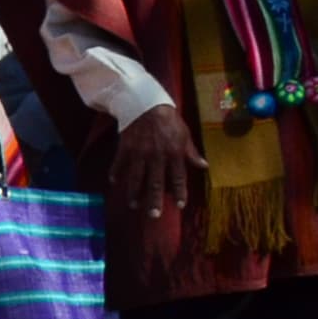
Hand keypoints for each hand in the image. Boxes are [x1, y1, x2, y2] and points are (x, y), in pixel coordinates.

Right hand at [107, 104, 204, 222]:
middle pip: (155, 182)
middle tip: (153, 215)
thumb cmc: (169, 119)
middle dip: (154, 200)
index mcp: (174, 153)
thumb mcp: (184, 134)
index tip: (180, 205)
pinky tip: (114, 182)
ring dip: (134, 192)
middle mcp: (157, 156)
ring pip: (136, 177)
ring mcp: (139, 153)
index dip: (179, 192)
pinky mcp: (125, 147)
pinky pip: (120, 162)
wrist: (146, 103)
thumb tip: (204, 166)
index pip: (178, 177)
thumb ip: (191, 152)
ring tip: (133, 205)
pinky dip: (116, 172)